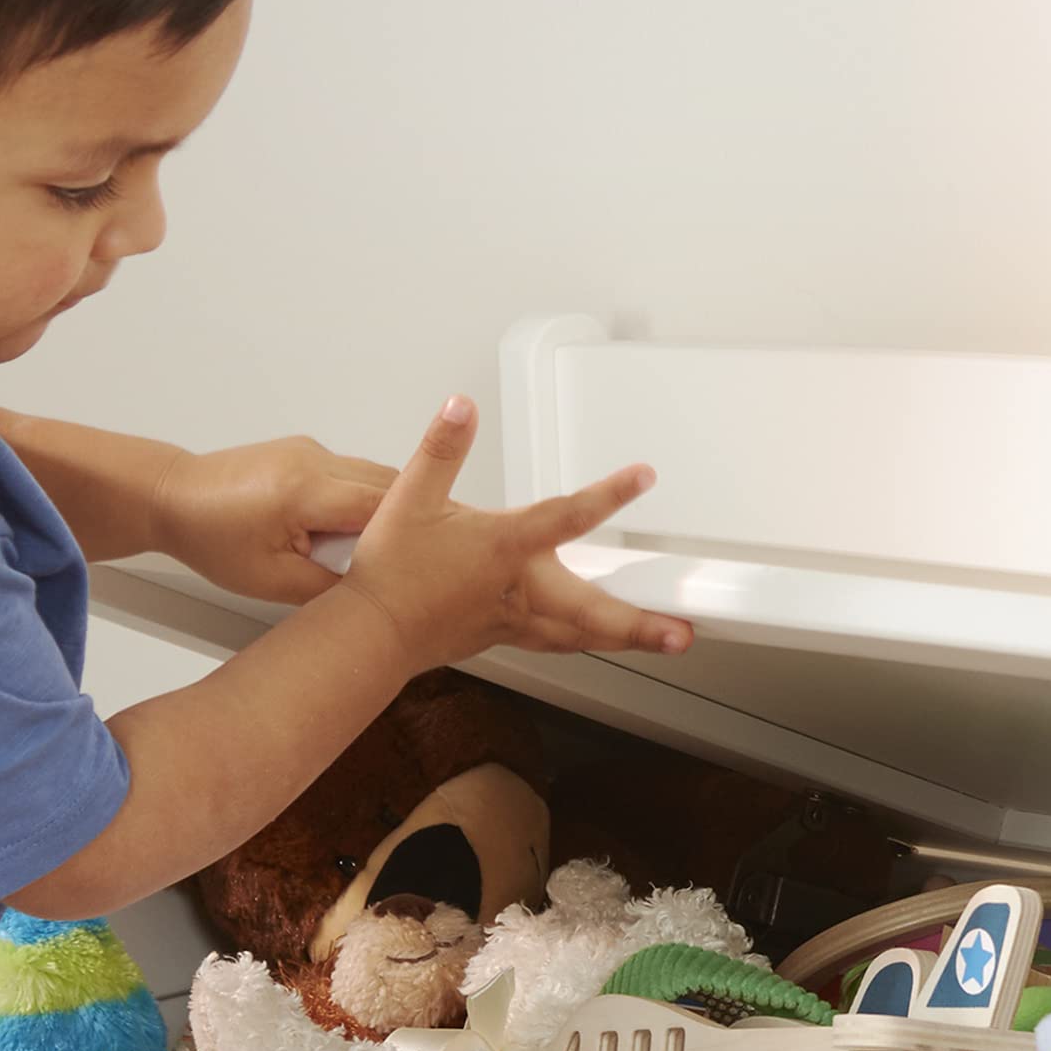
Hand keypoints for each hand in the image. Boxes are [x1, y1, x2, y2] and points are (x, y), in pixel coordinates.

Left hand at [151, 436, 398, 602]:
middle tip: (405, 557)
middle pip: (389, 484)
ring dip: (381, 510)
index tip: (428, 555)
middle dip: (403, 520)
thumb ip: (330, 587)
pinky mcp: (306, 450)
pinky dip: (358, 499)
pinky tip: (341, 530)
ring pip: (373, 476)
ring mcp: (310, 450)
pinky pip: (350, 473)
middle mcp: (313, 460)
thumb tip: (371, 590)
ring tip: (366, 547)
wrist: (175, 498)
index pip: (384, 504)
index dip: (412, 530)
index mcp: (305, 491)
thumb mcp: (272, 581)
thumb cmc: (210, 537)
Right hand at [337, 394, 693, 667]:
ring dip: (626, 639)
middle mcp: (519, 591)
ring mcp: (514, 621)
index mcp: (503, 549)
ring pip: (581, 636)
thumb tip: (461, 408)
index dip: (610, 495)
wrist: (369, 633)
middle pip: (593, 611)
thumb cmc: (390, 574)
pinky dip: (585, 640)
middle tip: (681, 633)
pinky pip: (557, 642)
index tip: (643, 477)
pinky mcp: (503, 638)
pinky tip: (596, 638)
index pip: (567, 516)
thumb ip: (441, 449)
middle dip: (641, 623)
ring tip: (662, 640)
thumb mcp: (409, 497)